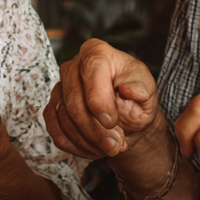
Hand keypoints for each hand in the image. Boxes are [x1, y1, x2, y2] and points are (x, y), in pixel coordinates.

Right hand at [44, 38, 159, 159]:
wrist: (127, 113)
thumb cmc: (136, 96)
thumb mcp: (147, 90)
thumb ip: (142, 88)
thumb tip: (130, 89)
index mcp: (97, 52)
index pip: (90, 69)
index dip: (99, 100)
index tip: (112, 121)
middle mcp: (73, 66)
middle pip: (73, 101)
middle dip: (95, 130)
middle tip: (116, 145)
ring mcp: (60, 88)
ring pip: (64, 120)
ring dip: (89, 141)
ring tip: (111, 147)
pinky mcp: (52, 108)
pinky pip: (56, 132)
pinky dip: (77, 146)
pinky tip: (95, 148)